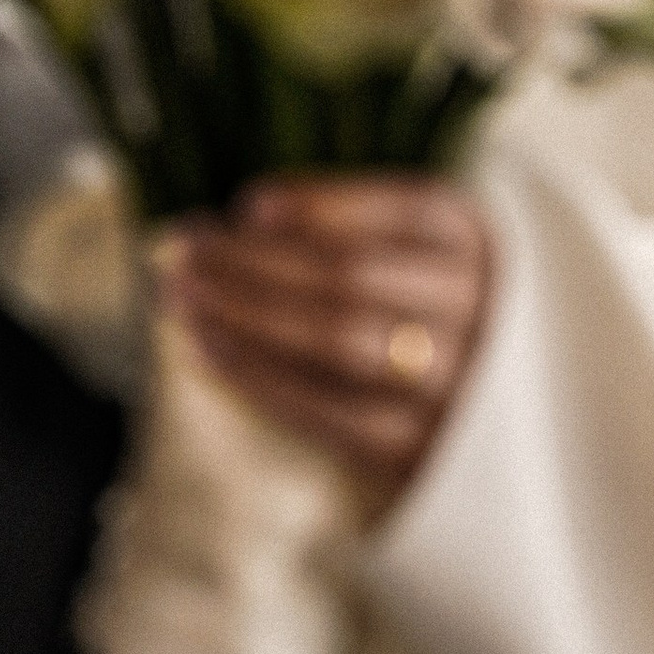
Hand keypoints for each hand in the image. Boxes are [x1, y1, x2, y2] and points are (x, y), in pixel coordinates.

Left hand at [170, 175, 492, 516]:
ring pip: (337, 340)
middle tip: (185, 248)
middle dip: (257, 259)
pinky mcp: (413, 447)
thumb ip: (341, 227)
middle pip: (353, 276)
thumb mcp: (404, 246)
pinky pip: (328, 411)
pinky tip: (207, 347)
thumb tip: (238, 222)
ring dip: (246, 314)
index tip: (247, 206)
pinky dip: (258, 376)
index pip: (399, 211)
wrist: (472, 408)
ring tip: (181, 294)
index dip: (321, 206)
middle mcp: (472, 308)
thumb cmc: (411, 301)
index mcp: (471, 239)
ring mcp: (449, 383)